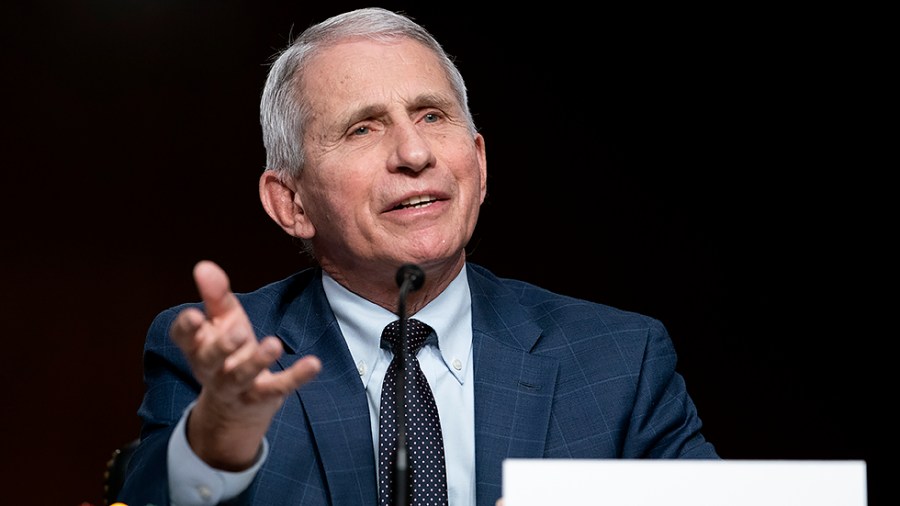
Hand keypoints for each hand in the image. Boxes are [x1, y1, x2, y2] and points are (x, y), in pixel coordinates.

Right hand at [170, 260, 321, 469]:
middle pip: (210, 360)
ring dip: (258, 361)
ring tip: (274, 344)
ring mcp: (236, 387)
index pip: (184, 337)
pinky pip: (278, 388)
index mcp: (198, 346)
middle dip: (223, 346)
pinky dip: (296, 377)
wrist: (236, 406)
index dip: (187, 328)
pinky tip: (313, 363)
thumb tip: (203, 265)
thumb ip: (215, 295)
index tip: (195, 316)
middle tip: (239, 332)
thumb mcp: (223, 321)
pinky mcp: (262, 397)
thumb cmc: (229, 351)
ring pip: (242, 376)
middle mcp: (211, 369)